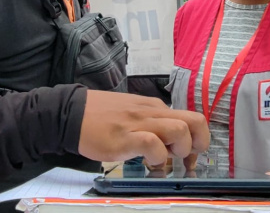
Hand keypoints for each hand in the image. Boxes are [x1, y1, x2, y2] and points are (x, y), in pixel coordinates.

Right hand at [78, 90, 209, 165]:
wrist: (70, 114)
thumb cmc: (100, 116)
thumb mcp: (132, 112)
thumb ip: (151, 123)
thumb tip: (169, 141)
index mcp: (154, 107)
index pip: (190, 117)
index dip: (198, 138)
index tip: (190, 154)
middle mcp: (151, 112)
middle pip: (194, 121)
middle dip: (199, 143)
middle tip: (186, 158)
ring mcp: (139, 124)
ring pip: (179, 130)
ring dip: (179, 150)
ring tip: (164, 159)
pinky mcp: (125, 138)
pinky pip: (152, 144)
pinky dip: (157, 156)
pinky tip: (147, 162)